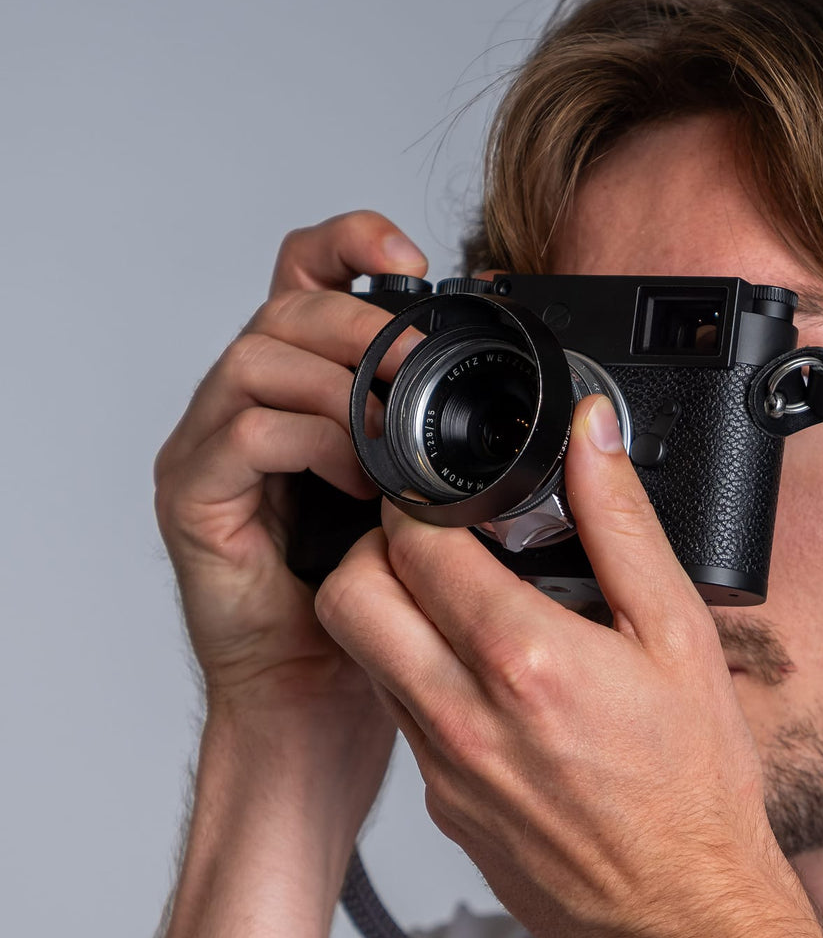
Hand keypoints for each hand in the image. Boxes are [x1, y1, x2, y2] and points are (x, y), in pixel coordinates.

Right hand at [153, 210, 420, 736]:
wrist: (319, 692)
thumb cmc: (372, 599)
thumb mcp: (421, 500)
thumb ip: (437, 439)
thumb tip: (512, 401)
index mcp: (304, 390)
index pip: (309, 280)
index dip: (351, 245)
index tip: (415, 254)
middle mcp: (248, 403)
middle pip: (287, 306)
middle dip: (363, 322)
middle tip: (422, 361)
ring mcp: (212, 444)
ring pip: (262, 359)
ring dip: (343, 382)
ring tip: (401, 430)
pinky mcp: (194, 494)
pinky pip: (247, 434)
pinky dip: (315, 442)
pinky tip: (363, 477)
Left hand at [314, 394, 819, 937]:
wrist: (686, 918)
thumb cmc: (696, 788)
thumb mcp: (679, 636)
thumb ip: (622, 524)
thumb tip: (589, 437)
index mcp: (523, 659)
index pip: (411, 544)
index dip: (419, 501)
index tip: (446, 495)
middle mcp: (463, 716)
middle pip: (346, 594)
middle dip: (374, 549)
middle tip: (430, 542)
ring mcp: (442, 770)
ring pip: (363, 658)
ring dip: (392, 615)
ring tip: (461, 607)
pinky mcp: (442, 810)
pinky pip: (401, 720)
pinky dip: (422, 682)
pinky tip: (488, 684)